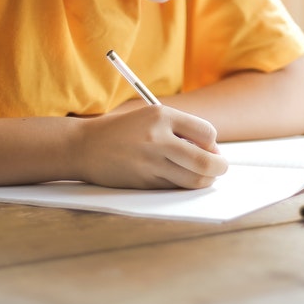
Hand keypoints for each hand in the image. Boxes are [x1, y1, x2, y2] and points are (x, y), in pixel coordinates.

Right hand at [74, 105, 226, 188]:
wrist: (84, 146)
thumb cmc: (123, 131)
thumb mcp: (150, 118)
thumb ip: (181, 130)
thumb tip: (213, 152)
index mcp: (161, 116)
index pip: (207, 132)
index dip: (213, 144)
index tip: (209, 148)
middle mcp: (157, 139)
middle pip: (206, 161)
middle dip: (219, 167)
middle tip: (220, 168)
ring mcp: (150, 162)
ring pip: (194, 179)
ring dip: (205, 180)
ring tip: (202, 175)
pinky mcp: (144, 182)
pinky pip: (175, 187)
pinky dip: (183, 185)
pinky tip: (177, 178)